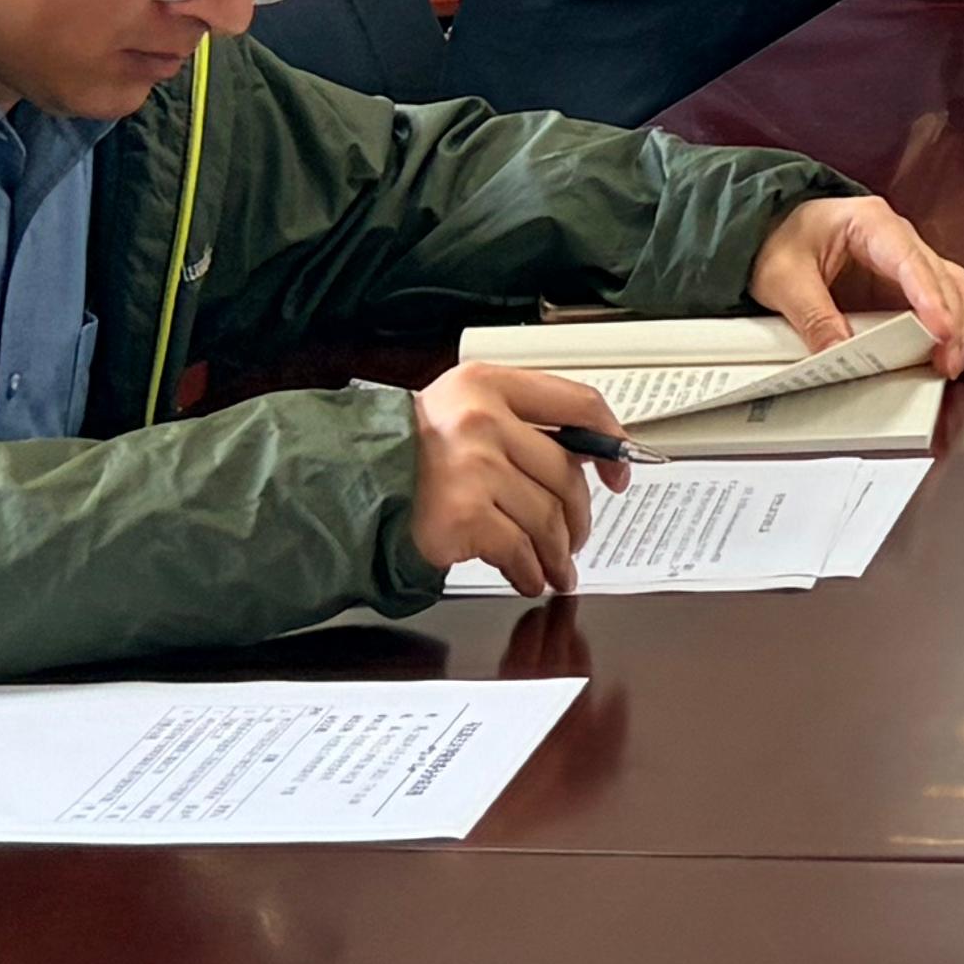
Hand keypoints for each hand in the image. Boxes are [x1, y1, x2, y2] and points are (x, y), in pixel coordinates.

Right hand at [407, 364, 619, 595]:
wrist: (344, 488)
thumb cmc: (407, 458)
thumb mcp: (461, 416)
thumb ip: (519, 426)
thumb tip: (589, 461)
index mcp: (488, 384)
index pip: (578, 404)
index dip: (610, 440)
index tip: (619, 469)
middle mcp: (482, 419)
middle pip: (566, 474)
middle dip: (579, 516)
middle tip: (578, 537)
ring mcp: (473, 467)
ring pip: (548, 517)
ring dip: (559, 553)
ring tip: (558, 567)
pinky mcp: (463, 514)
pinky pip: (519, 549)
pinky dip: (531, 571)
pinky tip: (529, 578)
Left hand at [750, 192, 963, 374]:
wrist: (770, 233)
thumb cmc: (779, 243)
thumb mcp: (783, 279)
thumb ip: (811, 315)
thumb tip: (839, 351)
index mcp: (871, 222)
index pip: (910, 261)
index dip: (930, 297)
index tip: (941, 331)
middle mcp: (899, 237)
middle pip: (944, 276)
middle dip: (954, 320)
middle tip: (947, 361)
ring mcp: (907, 261)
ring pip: (956, 286)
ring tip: (955, 361)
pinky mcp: (907, 284)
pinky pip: (948, 298)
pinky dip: (961, 322)